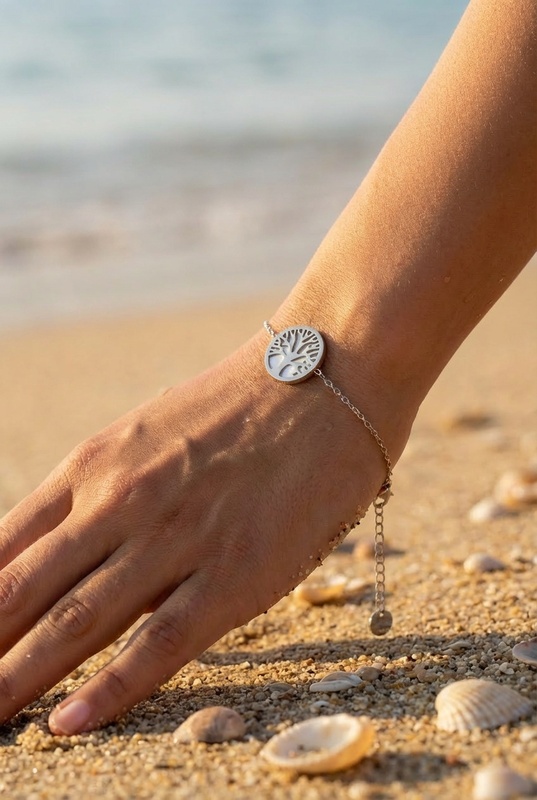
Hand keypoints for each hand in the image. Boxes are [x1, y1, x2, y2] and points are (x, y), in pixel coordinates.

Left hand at [0, 331, 408, 734]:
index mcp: (95, 465)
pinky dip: (111, 688)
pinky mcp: (237, 572)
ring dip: (17, 677)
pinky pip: (162, 640)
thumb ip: (102, 492)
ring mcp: (177, 537)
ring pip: (76, 622)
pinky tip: (67, 723)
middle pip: (23, 593)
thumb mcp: (148, 435)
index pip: (2, 549)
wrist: (327, 379)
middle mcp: (122, 500)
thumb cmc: (237, 409)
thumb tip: (61, 552)